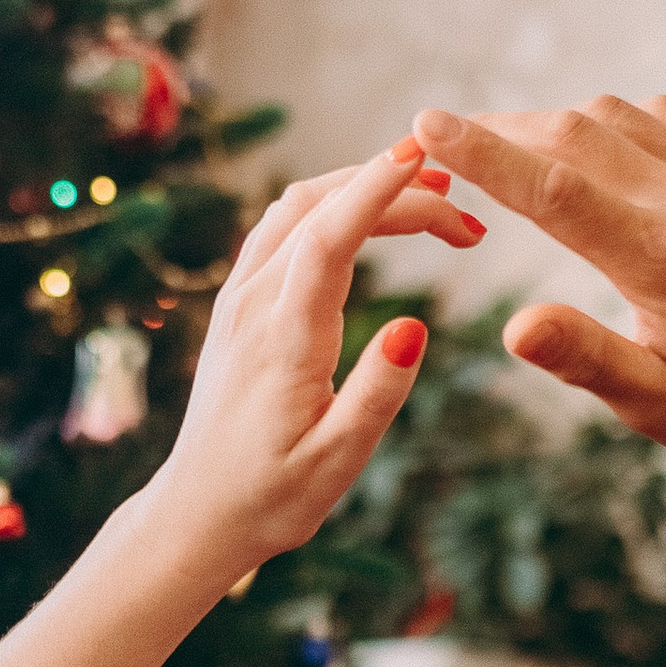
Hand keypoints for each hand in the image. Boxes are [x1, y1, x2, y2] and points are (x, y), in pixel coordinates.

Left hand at [145, 152, 483, 581]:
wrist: (199, 512)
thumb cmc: (272, 497)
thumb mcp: (336, 462)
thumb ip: (377, 394)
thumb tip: (415, 326)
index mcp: (283, 343)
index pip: (328, 239)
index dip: (376, 189)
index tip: (423, 155)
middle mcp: (252, 307)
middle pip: (320, 209)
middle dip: (395, 190)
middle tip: (467, 212)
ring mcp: (238, 299)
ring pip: (297, 207)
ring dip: (361, 188)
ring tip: (431, 195)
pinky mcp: (237, 303)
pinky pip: (282, 227)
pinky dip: (332, 204)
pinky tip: (371, 214)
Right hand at [405, 94, 665, 485]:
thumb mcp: (658, 405)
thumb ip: (583, 358)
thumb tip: (513, 327)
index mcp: (664, 259)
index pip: (550, 187)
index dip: (479, 152)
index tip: (423, 125)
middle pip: (573, 136)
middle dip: (499, 131)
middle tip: (442, 138)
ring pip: (616, 118)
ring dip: (553, 125)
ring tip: (505, 149)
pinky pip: (664, 120)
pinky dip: (612, 124)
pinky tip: (588, 148)